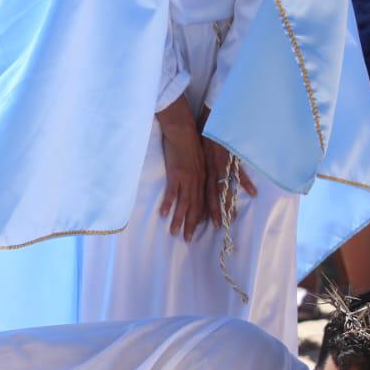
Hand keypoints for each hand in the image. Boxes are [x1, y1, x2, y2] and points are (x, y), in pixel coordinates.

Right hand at [157, 100, 206, 241]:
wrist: (183, 130)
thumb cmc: (189, 142)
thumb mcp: (198, 159)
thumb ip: (198, 172)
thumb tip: (193, 182)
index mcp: (204, 178)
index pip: (204, 201)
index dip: (203, 216)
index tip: (200, 229)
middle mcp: (198, 181)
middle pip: (196, 207)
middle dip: (192, 224)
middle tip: (188, 239)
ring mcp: (187, 178)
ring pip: (185, 203)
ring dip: (180, 219)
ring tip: (175, 233)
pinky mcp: (176, 174)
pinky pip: (172, 193)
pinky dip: (169, 204)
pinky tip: (164, 214)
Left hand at [203, 139, 256, 229]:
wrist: (209, 121)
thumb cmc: (202, 137)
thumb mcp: (198, 154)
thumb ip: (201, 169)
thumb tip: (200, 182)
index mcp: (202, 172)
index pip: (202, 194)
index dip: (203, 208)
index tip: (204, 222)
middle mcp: (211, 171)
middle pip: (213, 195)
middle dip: (215, 211)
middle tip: (218, 226)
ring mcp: (222, 166)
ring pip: (225, 188)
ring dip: (228, 202)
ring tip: (233, 216)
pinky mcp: (231, 158)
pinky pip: (238, 173)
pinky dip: (246, 183)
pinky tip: (253, 193)